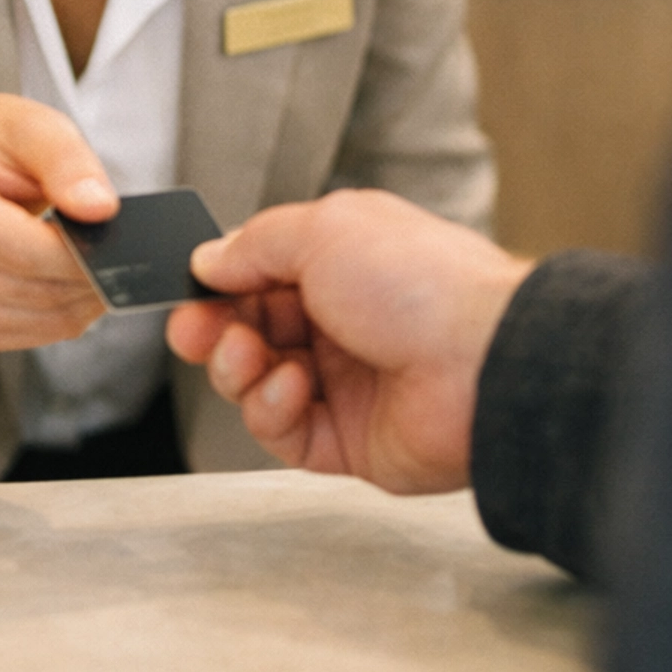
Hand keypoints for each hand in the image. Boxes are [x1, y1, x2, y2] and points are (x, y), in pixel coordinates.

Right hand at [0, 95, 117, 350]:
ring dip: (77, 301)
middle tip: (116, 252)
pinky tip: (66, 283)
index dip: (79, 254)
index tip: (114, 241)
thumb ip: (66, 159)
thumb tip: (98, 208)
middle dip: (85, 278)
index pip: (23, 251)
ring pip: (34, 322)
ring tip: (93, 263)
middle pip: (30, 291)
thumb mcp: (29, 125)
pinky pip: (25, 338)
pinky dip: (59, 317)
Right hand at [167, 190, 530, 491]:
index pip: (260, 276)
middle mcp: (344, 321)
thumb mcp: (325, 230)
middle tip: (194, 332)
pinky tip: (291, 389)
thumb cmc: (422, 283)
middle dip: (215, 331)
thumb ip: (256, 243)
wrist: (483, 362)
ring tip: (249, 357)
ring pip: (258, 383)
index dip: (220, 286)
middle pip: (251, 331)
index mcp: (344, 263)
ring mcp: (347, 383)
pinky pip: (284, 432)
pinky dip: (271, 411)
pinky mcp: (350, 441)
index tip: (188, 293)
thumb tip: (208, 257)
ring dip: (239, 370)